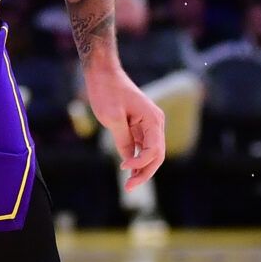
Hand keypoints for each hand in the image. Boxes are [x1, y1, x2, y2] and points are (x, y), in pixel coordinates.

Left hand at [82, 62, 166, 189]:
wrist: (103, 73)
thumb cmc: (107, 91)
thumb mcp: (112, 118)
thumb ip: (123, 140)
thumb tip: (129, 161)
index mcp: (153, 119)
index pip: (155, 149)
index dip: (141, 163)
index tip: (123, 167)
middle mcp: (155, 123)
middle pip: (157, 155)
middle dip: (145, 172)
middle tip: (129, 188)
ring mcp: (148, 125)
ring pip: (151, 153)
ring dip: (142, 169)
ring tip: (129, 185)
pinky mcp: (139, 126)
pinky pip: (142, 147)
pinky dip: (137, 159)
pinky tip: (129, 171)